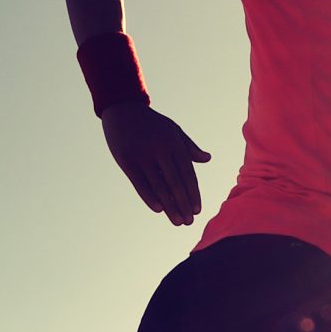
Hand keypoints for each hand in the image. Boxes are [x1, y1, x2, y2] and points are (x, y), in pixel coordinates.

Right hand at [100, 101, 211, 225]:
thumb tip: (207, 159)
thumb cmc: (152, 123)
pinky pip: (140, 184)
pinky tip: (159, 210)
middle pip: (175, 183)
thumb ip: (189, 147)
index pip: (187, 173)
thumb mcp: (173, 130)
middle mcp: (160, 150)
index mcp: (174, 143)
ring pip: (159, 186)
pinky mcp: (126, 161)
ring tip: (177, 221)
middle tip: (189, 222)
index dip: (193, 193)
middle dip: (183, 204)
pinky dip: (150, 198)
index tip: (197, 210)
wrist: (123, 109)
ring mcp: (142, 156)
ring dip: (170, 207)